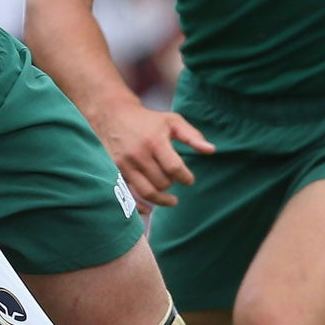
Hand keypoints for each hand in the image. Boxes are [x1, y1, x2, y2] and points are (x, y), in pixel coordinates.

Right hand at [97, 101, 212, 206]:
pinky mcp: (115, 171)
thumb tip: (211, 151)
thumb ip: (192, 136)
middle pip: (162, 182)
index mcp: (154, 141)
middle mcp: (138, 154)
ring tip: (171, 199)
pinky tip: (149, 209)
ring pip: (147, 192)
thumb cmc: (148, 120)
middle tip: (174, 179)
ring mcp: (124, 164)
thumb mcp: (172, 121)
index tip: (188, 179)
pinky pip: (128, 195)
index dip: (186, 178)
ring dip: (161, 198)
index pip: (174, 168)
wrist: (113, 115)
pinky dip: (139, 207)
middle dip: (172, 184)